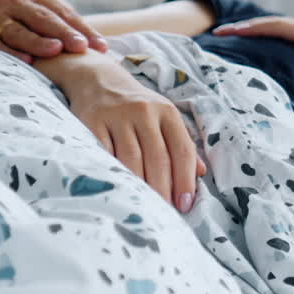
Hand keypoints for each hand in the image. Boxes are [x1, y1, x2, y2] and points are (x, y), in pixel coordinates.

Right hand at [37, 53, 206, 211]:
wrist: (98, 79)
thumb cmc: (137, 106)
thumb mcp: (163, 117)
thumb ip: (181, 143)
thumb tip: (201, 174)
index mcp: (167, 112)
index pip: (182, 150)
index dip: (185, 180)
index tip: (185, 205)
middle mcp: (144, 111)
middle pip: (158, 159)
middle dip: (164, 190)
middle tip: (164, 213)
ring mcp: (117, 116)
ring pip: (132, 160)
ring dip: (139, 187)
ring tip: (144, 208)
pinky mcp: (92, 121)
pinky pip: (104, 153)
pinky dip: (112, 174)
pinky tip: (118, 189)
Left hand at [214, 17, 293, 113]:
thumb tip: (279, 106)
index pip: (276, 39)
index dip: (253, 40)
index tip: (231, 47)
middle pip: (269, 29)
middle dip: (243, 31)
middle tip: (219, 36)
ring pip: (270, 25)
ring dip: (244, 28)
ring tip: (222, 32)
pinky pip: (278, 27)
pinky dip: (258, 27)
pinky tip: (239, 31)